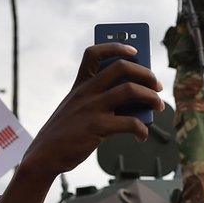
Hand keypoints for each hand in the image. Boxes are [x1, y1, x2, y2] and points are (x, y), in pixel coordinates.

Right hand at [0, 44, 164, 202]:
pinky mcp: (96, 127)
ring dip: (151, 97)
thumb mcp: (77, 109)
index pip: (94, 53)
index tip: (135, 50)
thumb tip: (137, 102)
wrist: (44, 156)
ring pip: (130, 90)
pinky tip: (142, 136)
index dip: (116, 46)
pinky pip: (129, 122)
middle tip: (157, 85)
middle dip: (145, 73)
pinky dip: (142, 129)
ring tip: (159, 106)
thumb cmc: (66, 132)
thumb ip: (101, 101)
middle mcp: (86, 92)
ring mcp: (91, 108)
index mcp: (80, 85)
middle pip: (121, 67)